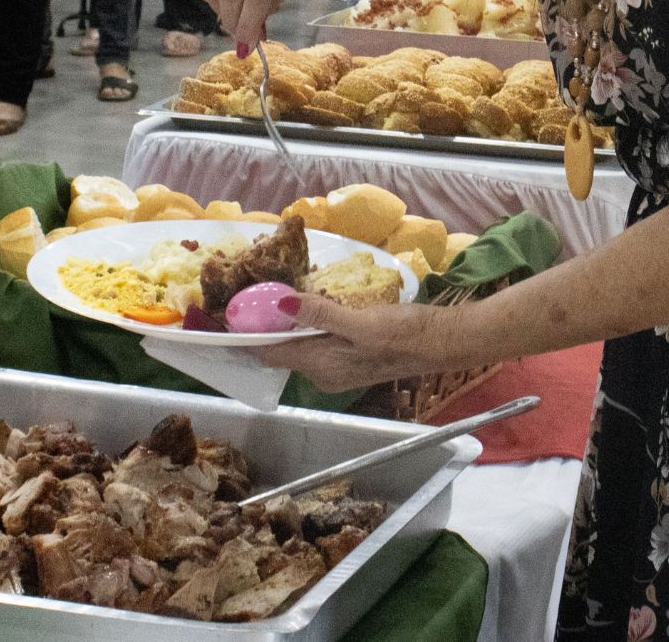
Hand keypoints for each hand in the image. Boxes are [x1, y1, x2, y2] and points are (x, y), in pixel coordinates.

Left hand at [257, 292, 455, 391]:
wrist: (440, 342)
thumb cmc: (403, 333)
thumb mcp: (361, 321)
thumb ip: (321, 313)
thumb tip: (281, 302)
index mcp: (321, 366)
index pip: (271, 355)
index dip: (248, 337)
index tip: (228, 316)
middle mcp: (324, 372)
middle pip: (282, 352)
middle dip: (265, 328)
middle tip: (249, 296)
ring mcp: (338, 367)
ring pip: (300, 346)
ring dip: (286, 326)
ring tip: (271, 297)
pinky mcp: (351, 356)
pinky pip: (317, 342)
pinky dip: (306, 327)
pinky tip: (308, 307)